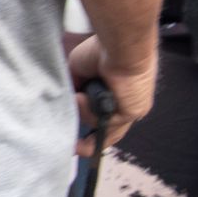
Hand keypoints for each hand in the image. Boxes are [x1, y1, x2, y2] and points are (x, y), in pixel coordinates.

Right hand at [68, 34, 153, 155]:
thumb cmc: (101, 52)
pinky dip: (88, 110)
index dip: (89, 129)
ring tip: (78, 95)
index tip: (74, 139)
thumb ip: (74, 87)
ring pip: (103, 128)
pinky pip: (103, 122)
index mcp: (116, 95)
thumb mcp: (78, 71)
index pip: (104, 118)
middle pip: (109, 134)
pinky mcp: (130, 113)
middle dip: (90, 144)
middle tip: (73, 148)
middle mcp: (125, 106)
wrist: (119, 48)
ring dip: (84, 114)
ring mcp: (129, 112)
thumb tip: (67, 99)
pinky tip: (83, 96)